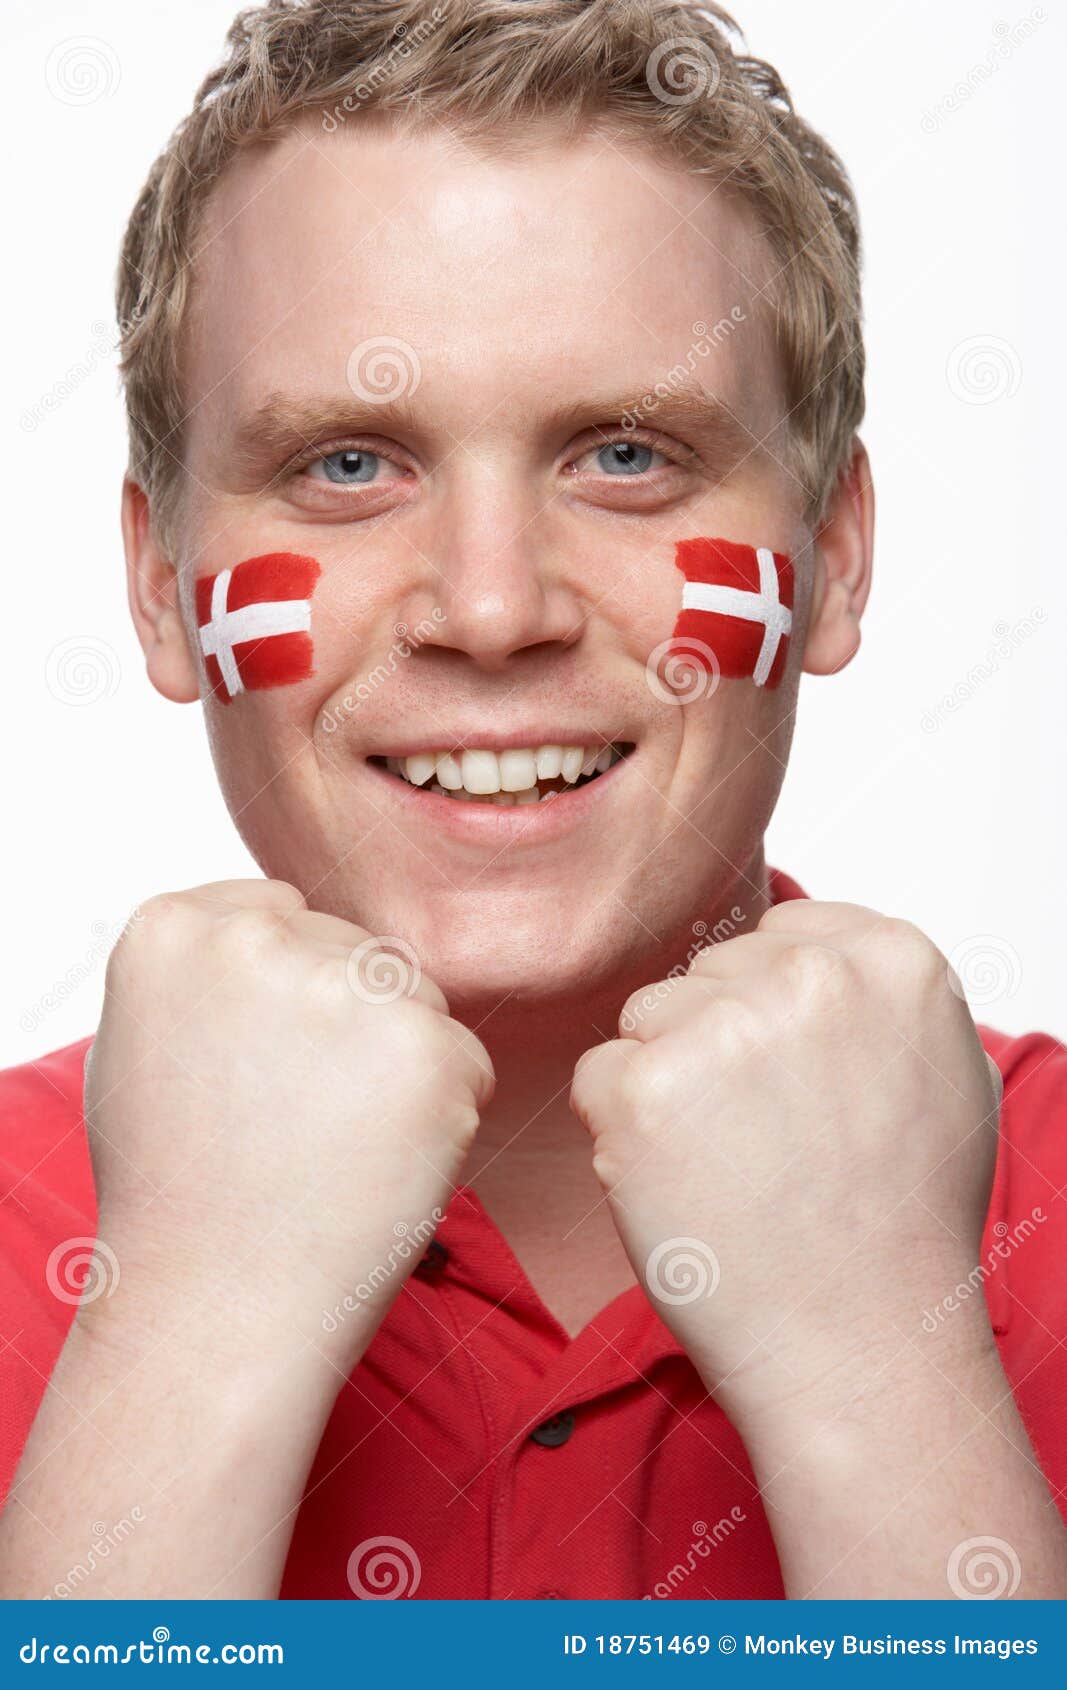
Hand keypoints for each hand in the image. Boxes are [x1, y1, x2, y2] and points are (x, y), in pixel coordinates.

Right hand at [83, 878, 492, 1370]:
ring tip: (332, 1151)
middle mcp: (255, 939)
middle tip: (298, 1126)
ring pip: (416, 1004)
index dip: (289, 1002)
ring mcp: (343, 987)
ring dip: (400, 1069)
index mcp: (174, 928)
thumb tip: (278, 922)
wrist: (213, 1312)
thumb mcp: (145, 1044)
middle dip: (350, 1029)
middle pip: (356, 955)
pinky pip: (466, 1062)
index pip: (285, 916)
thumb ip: (209, 969)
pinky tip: (378, 1171)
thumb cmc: (179, 1195)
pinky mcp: (423, 1044)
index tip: (263, 1071)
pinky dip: (444, 1118)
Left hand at [570, 900, 999, 1426]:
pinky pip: (599, 1076)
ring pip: (647, 1019)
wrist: (858, 1346)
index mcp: (891, 960)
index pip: (777, 936)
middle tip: (769, 1145)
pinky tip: (683, 1186)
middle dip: (717, 1049)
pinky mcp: (646, 1086)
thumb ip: (872, 995)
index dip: (769, 1016)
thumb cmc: (899, 1226)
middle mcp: (811, 978)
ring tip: (731, 1170)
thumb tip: (804, 953)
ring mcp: (725, 1027)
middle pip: (708, 976)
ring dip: (666, 1086)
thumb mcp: (940, 1073)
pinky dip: (620, 1132)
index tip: (793, 1086)